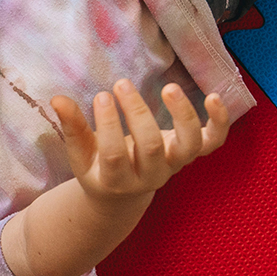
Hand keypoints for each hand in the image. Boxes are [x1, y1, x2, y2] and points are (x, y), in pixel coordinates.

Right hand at [52, 80, 229, 205]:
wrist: (124, 191)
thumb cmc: (97, 167)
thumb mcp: (80, 153)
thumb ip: (72, 127)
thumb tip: (57, 98)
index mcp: (118, 181)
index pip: (115, 155)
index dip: (109, 125)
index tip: (101, 96)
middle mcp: (151, 176)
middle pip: (151, 148)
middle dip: (138, 114)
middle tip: (121, 84)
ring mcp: (174, 165)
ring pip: (189, 145)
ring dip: (183, 115)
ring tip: (168, 88)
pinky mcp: (191, 153)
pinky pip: (213, 141)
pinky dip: (219, 121)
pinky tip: (214, 96)